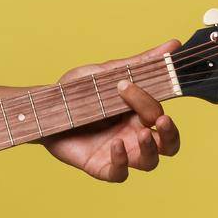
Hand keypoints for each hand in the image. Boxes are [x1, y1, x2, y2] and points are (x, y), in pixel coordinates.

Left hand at [40, 39, 181, 181]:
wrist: (43, 108)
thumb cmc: (78, 91)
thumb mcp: (107, 73)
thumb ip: (140, 63)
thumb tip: (174, 44)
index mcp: (139, 114)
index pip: (160, 114)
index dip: (152, 103)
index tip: (127, 85)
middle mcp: (134, 135)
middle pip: (169, 145)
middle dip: (170, 135)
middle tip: (161, 120)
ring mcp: (119, 152)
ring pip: (149, 162)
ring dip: (150, 150)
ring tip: (139, 135)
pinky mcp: (100, 166)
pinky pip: (119, 173)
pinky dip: (121, 162)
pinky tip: (114, 145)